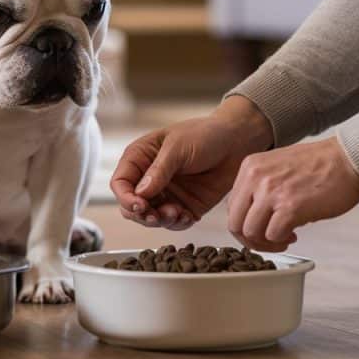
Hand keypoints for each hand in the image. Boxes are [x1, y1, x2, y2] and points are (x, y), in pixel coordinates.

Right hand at [110, 96, 272, 229]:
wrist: (238, 142)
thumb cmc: (206, 134)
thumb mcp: (178, 147)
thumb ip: (159, 170)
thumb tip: (141, 193)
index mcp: (141, 157)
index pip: (120, 183)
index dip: (125, 197)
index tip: (139, 204)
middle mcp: (149, 178)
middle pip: (130, 205)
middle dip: (141, 214)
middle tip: (155, 215)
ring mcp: (167, 194)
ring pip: (150, 217)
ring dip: (160, 220)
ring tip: (176, 212)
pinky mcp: (184, 206)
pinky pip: (173, 222)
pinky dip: (176, 223)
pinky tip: (186, 215)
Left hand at [228, 137, 358, 251]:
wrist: (349, 159)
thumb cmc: (320, 165)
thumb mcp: (276, 167)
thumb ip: (259, 187)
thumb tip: (252, 215)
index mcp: (250, 168)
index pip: (232, 206)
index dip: (244, 224)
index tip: (260, 228)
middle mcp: (256, 178)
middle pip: (235, 223)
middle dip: (250, 239)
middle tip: (267, 241)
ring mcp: (272, 192)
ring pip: (251, 232)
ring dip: (266, 243)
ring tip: (283, 238)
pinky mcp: (291, 207)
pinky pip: (273, 236)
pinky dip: (281, 241)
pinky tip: (294, 235)